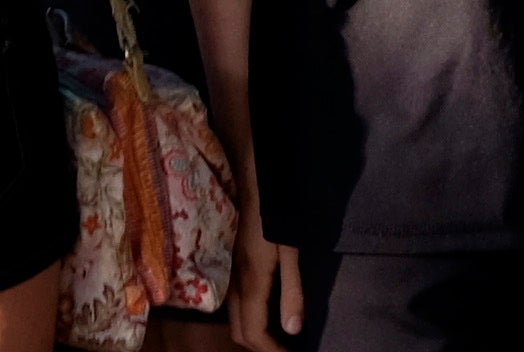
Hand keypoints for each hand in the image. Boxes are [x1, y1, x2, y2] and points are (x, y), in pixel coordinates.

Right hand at [229, 214, 302, 349]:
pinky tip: (268, 314)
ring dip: (254, 336)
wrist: (253, 188)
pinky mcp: (232, 271)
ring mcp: (230, 279)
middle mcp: (235, 287)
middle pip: (241, 333)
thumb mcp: (291, 253)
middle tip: (286, 350)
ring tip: (279, 338)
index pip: (254, 334)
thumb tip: (293, 329)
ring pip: (235, 321)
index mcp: (251, 286)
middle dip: (261, 348)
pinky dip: (250, 321)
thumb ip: (292, 291)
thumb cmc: (275, 218)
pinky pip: (235, 308)